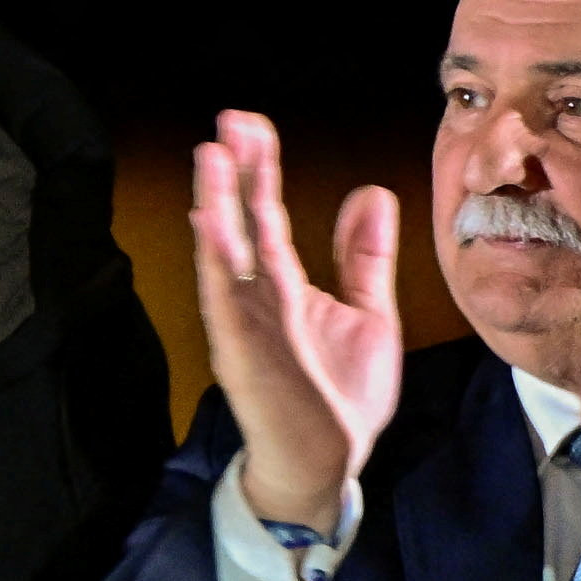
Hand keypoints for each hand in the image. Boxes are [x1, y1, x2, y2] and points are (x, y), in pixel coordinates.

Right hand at [191, 113, 405, 531]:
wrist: (327, 461)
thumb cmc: (340, 396)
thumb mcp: (368, 313)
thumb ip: (364, 257)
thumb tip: (370, 192)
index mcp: (283, 284)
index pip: (265, 214)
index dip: (259, 170)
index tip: (252, 126)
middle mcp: (257, 295)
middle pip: (242, 220)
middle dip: (236, 170)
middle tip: (231, 119)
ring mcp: (246, 321)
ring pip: (226, 251)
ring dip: (216, 203)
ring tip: (212, 155)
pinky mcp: (243, 350)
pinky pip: (227, 297)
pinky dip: (217, 258)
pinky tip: (210, 220)